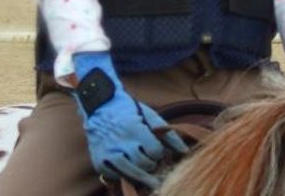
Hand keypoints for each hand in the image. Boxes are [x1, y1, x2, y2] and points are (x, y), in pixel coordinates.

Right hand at [72, 51, 187, 186]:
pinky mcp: (99, 162)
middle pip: (145, 165)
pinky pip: (116, 178)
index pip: (155, 151)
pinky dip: (123, 175)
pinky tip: (126, 165)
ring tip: (143, 165)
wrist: (100, 106)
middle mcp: (120, 142)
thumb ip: (168, 134)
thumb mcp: (149, 116)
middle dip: (150, 162)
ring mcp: (108, 154)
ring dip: (141, 171)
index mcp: (134, 128)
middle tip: (148, 155)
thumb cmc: (129, 111)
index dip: (158, 150)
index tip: (154, 146)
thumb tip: (185, 152)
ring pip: (132, 174)